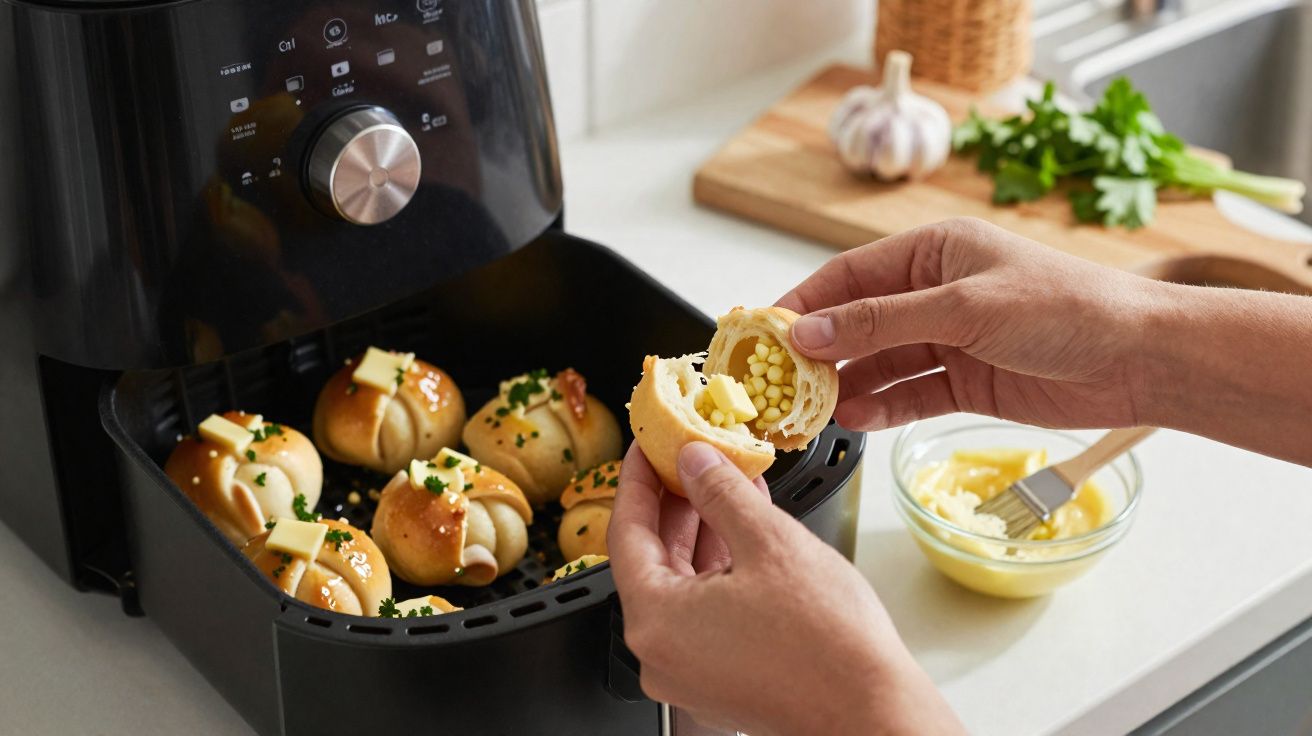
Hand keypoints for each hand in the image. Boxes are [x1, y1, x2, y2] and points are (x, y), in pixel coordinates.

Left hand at [607, 442, 962, 735]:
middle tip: (690, 457)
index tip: (648, 446)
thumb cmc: (827, 643)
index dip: (639, 480)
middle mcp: (661, 654)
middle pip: (654, 559)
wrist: (872, 711)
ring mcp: (690, 671)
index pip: (627, 532)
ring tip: (726, 484)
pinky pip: (706, 610)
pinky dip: (721, 567)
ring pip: (684, 584)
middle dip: (676, 503)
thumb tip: (694, 460)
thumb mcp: (769, 543)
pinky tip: (748, 530)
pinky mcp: (720, 679)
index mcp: (656, 621)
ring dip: (704, 532)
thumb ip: (720, 493)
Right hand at [776, 217, 1168, 430]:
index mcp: (935, 251)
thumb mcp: (965, 307)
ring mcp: (950, 340)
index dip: (805, 302)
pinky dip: (881, 407)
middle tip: (777, 380)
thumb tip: (810, 332)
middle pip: (859, 321)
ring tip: (810, 408)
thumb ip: (883, 322)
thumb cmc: (1066, 308)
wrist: (1140, 359)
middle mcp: (937, 293)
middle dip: (819, 350)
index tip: (762, 332)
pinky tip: (854, 419)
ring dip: (846, 384)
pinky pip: (910, 393)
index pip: (850, 274)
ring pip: (880, 362)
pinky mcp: (966, 382)